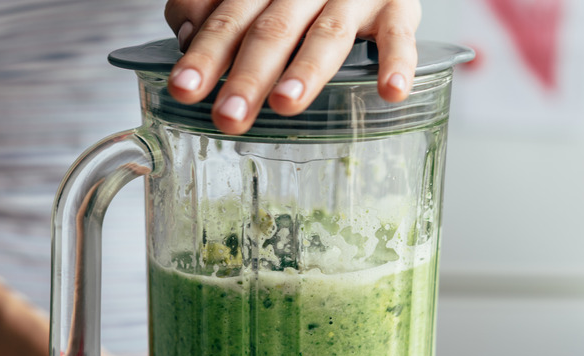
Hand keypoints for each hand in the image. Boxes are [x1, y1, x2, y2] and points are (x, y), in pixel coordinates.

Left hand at [164, 0, 421, 134]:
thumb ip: (207, 6)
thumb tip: (186, 35)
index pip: (229, 18)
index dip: (205, 54)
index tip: (184, 90)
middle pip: (273, 30)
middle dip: (248, 75)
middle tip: (229, 116)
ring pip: (328, 33)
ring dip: (307, 69)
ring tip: (286, 102)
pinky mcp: (396, 4)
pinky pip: (398, 33)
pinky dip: (398, 61)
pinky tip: (390, 91)